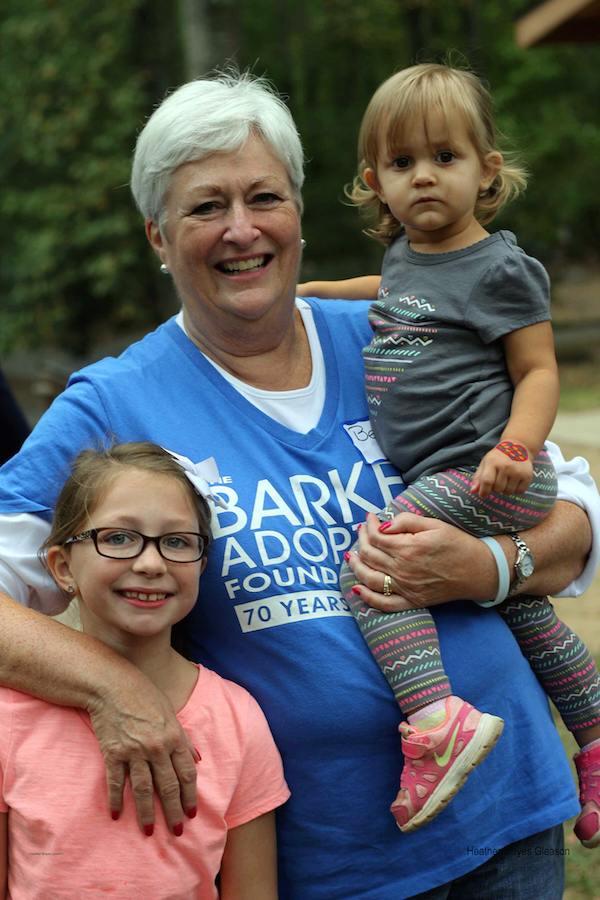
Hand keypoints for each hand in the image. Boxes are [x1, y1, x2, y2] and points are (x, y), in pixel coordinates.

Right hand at [88, 676, 198, 835]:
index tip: (191, 813)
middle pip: (168, 786)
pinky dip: (116, 799)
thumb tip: (197, 758)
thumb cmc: (143, 695)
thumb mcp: (170, 711)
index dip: (190, 795)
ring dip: (147, 813)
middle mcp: (157, 747)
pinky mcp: (113, 753)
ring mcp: (135, 752)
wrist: (112, 685)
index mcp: (174, 736)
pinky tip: (117, 814)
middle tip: (176, 831)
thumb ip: (184, 737)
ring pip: (144, 789)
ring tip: (148, 831)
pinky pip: (117, 782)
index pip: (187, 773)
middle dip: (173, 811)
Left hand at [346, 512, 497, 610]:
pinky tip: (357, 588)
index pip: (376, 536)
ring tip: (351, 555)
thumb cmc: (457, 544)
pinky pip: (383, 604)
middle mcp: (403, 570)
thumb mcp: (434, 524)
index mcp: (408, 548)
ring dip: (356, 565)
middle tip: (361, 531)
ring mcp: (406, 588)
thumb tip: (382, 525)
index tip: (370, 518)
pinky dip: (367, 597)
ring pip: (370, 578)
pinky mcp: (412, 601)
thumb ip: (406, 521)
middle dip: (361, 540)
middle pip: (369, 555)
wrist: (478, 570)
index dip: (369, 525)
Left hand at [470, 447, 532, 497]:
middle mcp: (506, 466)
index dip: (484, 491)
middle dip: (495, 488)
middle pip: (497, 489)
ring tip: (506, 480)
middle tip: (498, 480)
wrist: (518, 447)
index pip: (487, 481)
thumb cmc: (498, 457)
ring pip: (508, 492)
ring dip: (505, 490)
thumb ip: (478, 477)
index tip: (483, 495)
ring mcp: (518, 471)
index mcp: (493, 462)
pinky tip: (514, 481)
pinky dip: (515, 490)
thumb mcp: (485, 463)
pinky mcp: (527, 475)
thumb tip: (473, 491)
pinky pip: (519, 492)